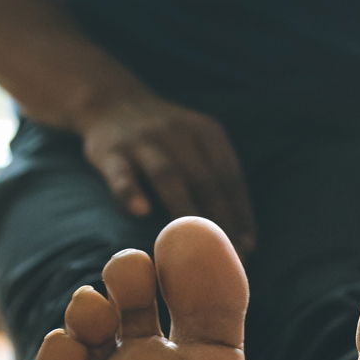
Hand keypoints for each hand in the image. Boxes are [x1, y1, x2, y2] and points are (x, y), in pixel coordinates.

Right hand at [79, 93, 256, 257]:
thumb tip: (244, 239)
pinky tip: (140, 212)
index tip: (248, 248)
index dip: (240, 214)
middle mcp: (178, 132)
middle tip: (225, 258)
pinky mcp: (111, 151)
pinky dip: (130, 191)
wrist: (112, 101)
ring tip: (194, 245)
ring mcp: (143, 140)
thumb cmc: (165, 139)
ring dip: (185, 212)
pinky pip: (121, 173)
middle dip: (219, 222)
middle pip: (205, 180)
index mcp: (207, 132)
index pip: (230, 178)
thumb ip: (216, 180)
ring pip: (168, 176)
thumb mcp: (197, 143)